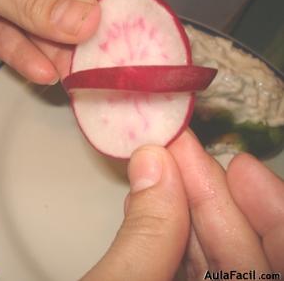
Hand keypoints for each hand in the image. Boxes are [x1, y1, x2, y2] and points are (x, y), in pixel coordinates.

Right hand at [82, 130, 283, 279]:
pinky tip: (148, 200)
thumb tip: (152, 161)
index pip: (281, 262)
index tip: (240, 165)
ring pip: (210, 257)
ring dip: (183, 208)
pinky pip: (182, 263)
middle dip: (214, 198)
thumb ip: (145, 233)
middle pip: (245, 253)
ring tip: (157, 167)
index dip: (272, 214)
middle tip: (182, 149)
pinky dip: (165, 231)